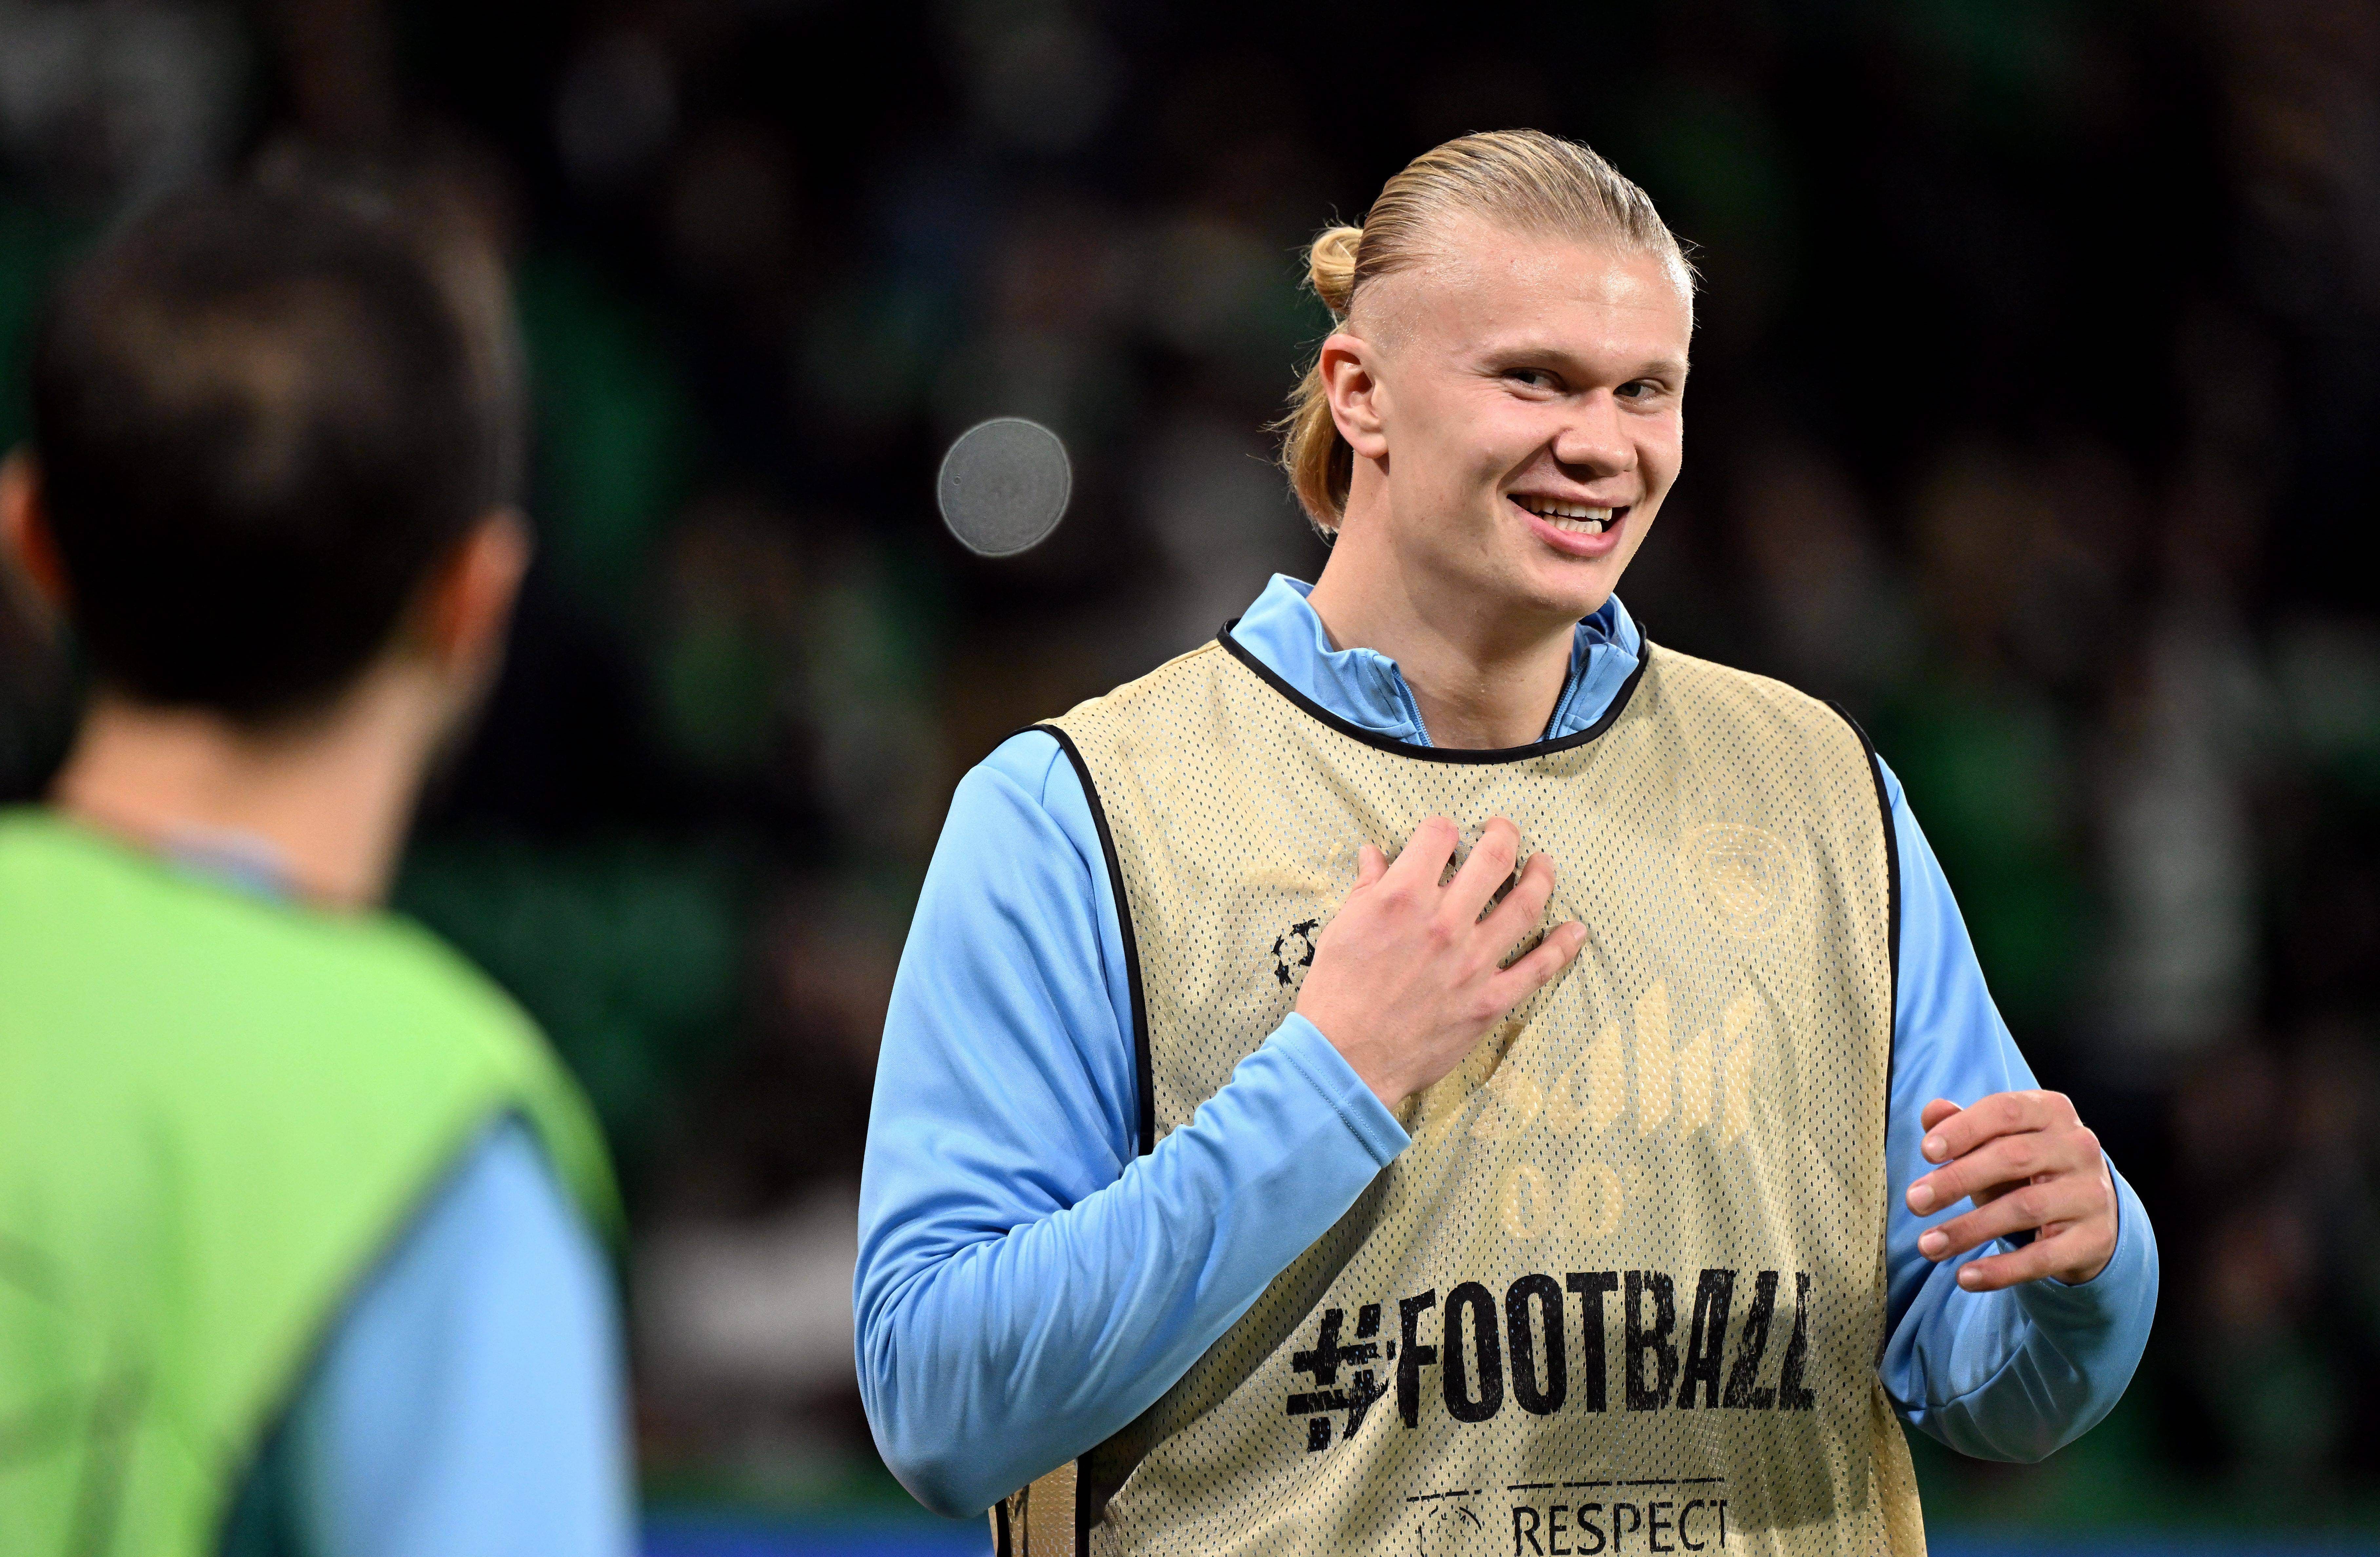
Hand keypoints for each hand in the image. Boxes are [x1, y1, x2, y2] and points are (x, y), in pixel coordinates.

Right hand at [1297, 816, 1588, 1109]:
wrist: (1346, 1058)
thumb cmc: (1337, 992)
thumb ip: (1366, 887)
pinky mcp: (1490, 1000)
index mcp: (1402, 897)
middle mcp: (1444, 922)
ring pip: (1525, 905)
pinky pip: (1538, 968)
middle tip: (1504, 831)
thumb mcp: (1341, 928)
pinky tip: (1574, 930)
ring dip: (1541, 877)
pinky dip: (1562, 946)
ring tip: (1543, 864)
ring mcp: (1473, 962)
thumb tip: (1373, 854)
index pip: (1438, 836)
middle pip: (1493, 858)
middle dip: (1504, 834)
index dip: (1443, 828)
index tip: (1445, 835)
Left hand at [1906, 1091, 2116, 1290]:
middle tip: (1913, 1201)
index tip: (1926, 1152)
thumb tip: (1932, 1111)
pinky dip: (2001, 1270)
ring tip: (1927, 1246)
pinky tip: (1965, 1277)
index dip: (1963, 1129)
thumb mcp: (1997, 1142)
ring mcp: (2091, 1194)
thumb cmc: (2028, 1168)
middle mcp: (2078, 1147)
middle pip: (2012, 1158)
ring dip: (1968, 1229)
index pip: (2005, 1111)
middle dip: (1956, 1180)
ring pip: (2024, 1208)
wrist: (2091, 1211)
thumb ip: (1963, 1126)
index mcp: (2052, 1112)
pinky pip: (2043, 1257)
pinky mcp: (2094, 1239)